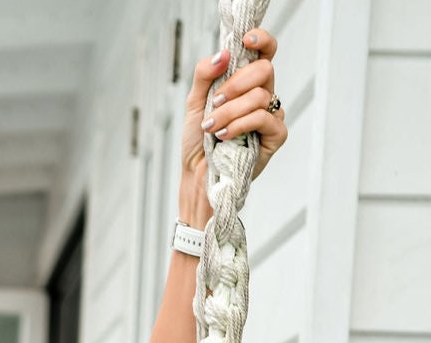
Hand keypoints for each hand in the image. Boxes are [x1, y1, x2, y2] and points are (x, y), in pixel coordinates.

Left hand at [181, 29, 287, 189]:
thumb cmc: (198, 140)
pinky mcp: (276, 136)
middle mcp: (263, 95)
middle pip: (264, 69)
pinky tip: (224, 136)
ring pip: (259, 96)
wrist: (198, 174)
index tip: (246, 39)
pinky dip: (240, 124)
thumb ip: (205, 74)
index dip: (262, 40)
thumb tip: (223, 53)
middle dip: (235, 84)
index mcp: (247, 83)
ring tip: (212, 127)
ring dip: (229, 111)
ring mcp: (271, 115)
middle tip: (216, 102)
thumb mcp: (195, 102)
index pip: (265, 53)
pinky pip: (263, 118)